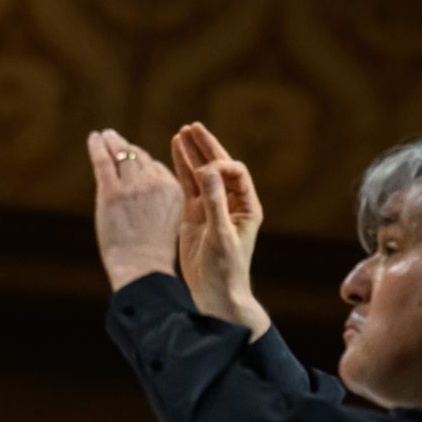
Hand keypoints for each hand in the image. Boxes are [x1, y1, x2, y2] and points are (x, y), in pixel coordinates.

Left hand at [88, 128, 182, 290]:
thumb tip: (138, 183)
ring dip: (112, 142)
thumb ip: (156, 199)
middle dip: (126, 148)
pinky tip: (94, 138)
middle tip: (115, 139)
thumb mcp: (166, 219)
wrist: (142, 267)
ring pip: (122, 154)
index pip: (155, 166)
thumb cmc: (151, 251)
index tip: (133, 166)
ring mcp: (132, 186)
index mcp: (172, 188)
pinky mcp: (111, 192)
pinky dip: (97, 146)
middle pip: (138, 156)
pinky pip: (103, 160)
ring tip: (104, 136)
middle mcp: (154, 183)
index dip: (141, 165)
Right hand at [171, 122, 269, 337]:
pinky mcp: (195, 215)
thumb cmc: (226, 270)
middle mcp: (231, 203)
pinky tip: (174, 151)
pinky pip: (188, 186)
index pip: (236, 173)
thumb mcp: (221, 237)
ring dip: (191, 153)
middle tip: (192, 127)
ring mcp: (212, 208)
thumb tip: (209, 172)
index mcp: (246, 207)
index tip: (206, 168)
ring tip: (180, 133)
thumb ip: (215, 203)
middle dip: (206, 147)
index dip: (221, 165)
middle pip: (219, 166)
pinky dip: (181, 169)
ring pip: (201, 174)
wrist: (216, 295)